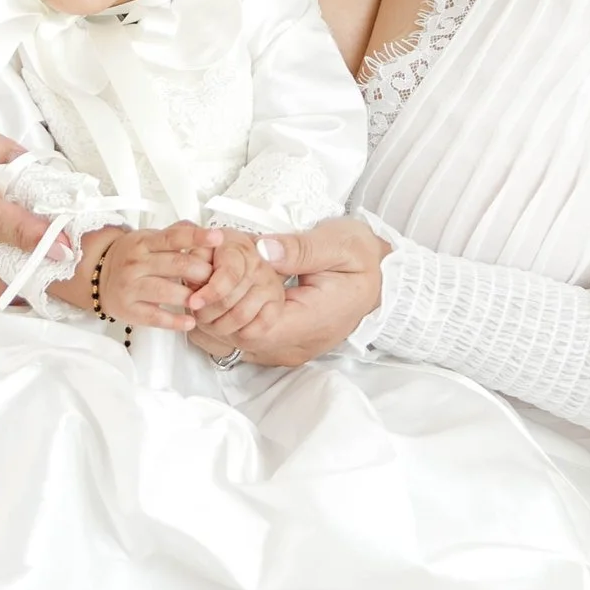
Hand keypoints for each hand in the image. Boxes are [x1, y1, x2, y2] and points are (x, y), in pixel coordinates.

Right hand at [59, 224, 220, 330]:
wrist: (97, 278)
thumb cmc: (131, 257)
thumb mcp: (148, 239)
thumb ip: (175, 233)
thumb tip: (200, 227)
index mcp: (144, 242)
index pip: (173, 237)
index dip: (197, 237)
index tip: (217, 238)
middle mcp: (136, 262)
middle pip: (175, 265)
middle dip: (201, 271)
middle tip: (217, 277)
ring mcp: (130, 286)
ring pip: (166, 291)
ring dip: (190, 296)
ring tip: (205, 300)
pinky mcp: (128, 309)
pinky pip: (154, 316)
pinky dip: (174, 321)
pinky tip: (190, 322)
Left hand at [189, 216, 386, 366]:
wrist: (382, 276)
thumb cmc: (361, 257)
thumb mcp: (338, 242)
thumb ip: (300, 248)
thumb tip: (264, 250)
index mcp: (314, 319)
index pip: (258, 328)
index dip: (230, 302)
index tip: (217, 273)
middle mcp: (301, 342)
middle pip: (243, 339)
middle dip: (218, 304)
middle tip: (207, 271)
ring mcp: (293, 347)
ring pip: (241, 343)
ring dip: (222, 311)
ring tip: (213, 279)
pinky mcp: (288, 342)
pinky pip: (250, 340)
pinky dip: (233, 317)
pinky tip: (228, 292)